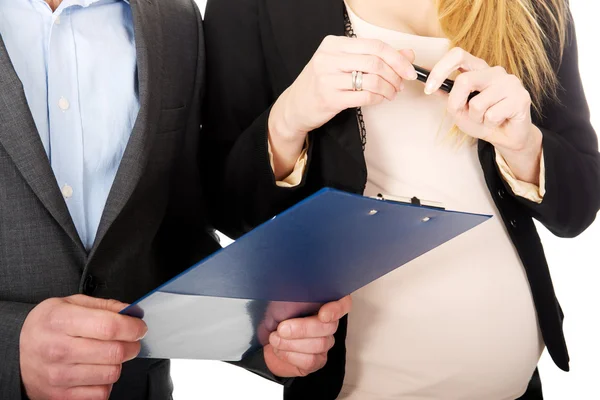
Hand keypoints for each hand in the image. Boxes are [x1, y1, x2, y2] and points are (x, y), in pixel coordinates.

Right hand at [20, 295, 146, 399]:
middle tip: (131, 340)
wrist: (16, 352)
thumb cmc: (47, 326)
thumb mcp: (69, 303)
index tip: (139, 327)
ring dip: (118, 363)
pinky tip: (97, 370)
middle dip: (132, 345)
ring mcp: (59, 376)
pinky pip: (101, 393)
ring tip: (110, 354)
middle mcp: (58, 349)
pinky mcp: (61, 396)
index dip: (132, 327)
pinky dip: (106, 382)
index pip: (109, 326)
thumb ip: (104, 305)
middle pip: (115, 352)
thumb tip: (131, 312)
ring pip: (111, 373)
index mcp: (60, 321)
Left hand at [264, 295, 351, 376]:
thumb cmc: (276, 315)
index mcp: (323, 302)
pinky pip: (310, 360)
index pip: (343, 303)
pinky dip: (290, 355)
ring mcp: (325, 342)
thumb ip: (291, 293)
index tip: (323, 315)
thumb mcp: (280, 299)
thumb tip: (290, 285)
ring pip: (319, 345)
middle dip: (303, 329)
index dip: (337, 309)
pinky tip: (280, 349)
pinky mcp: (317, 360)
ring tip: (275, 338)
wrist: (265, 340)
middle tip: (282, 328)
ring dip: (291, 343)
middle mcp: (329, 322)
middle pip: (329, 326)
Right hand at [268, 36, 416, 177]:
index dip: (397, 57)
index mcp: (333, 44)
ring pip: (372, 79)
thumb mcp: (344, 64)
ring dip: (388, 88)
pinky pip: (364, 96)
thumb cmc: (321, 83)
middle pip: (375, 61)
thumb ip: (374, 57)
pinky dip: (378, 98)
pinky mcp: (330, 98)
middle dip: (395, 74)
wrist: (294, 106)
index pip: (374, 45)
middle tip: (401, 84)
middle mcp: (329, 58)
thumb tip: (408, 54)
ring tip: (391, 93)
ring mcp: (328, 78)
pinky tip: (380, 99)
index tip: (409, 70)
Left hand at [425, 47, 542, 182]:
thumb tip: (424, 81)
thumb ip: (446, 94)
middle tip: (464, 114)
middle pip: (465, 80)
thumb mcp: (458, 108)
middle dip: (457, 103)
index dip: (440, 69)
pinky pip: (492, 115)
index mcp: (478, 69)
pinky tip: (497, 121)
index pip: (457, 55)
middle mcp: (495, 71)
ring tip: (486, 118)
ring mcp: (510, 82)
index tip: (428, 88)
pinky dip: (489, 124)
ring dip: (476, 118)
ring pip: (478, 103)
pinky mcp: (521, 98)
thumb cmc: (482, 120)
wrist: (506, 137)